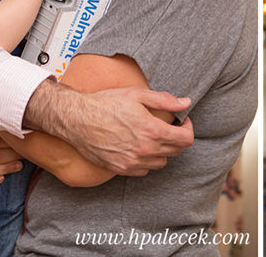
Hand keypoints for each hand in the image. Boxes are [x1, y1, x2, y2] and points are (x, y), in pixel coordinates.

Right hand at [39, 84, 193, 175]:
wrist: (78, 119)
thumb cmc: (106, 104)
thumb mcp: (138, 94)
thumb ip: (165, 100)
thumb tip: (185, 102)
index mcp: (152, 130)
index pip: (186, 139)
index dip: (188, 128)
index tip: (182, 121)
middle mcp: (145, 150)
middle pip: (176, 151)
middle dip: (176, 138)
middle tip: (168, 126)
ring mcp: (132, 162)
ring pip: (161, 163)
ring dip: (162, 151)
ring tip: (153, 136)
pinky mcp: (120, 169)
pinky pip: (144, 171)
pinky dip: (146, 161)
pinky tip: (139, 147)